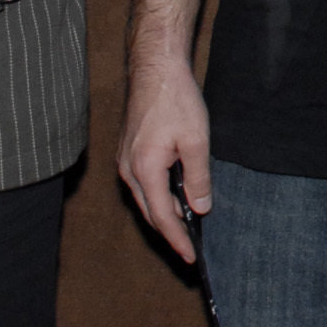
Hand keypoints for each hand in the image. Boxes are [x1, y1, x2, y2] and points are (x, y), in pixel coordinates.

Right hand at [116, 49, 213, 262]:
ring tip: (188, 227)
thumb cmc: (176, 100)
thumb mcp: (196, 141)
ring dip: (165, 214)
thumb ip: (198, 178)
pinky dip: (159, 196)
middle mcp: (128, 170)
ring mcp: (125, 161)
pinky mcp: (128, 152)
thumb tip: (200, 208)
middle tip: (191, 249)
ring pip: (146, 199)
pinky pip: (144, 184)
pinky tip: (176, 197)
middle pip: (150, 212)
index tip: (191, 257)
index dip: (178, 239)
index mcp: (145, 169)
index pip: (162, 216)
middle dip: (170, 232)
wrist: (156, 69)